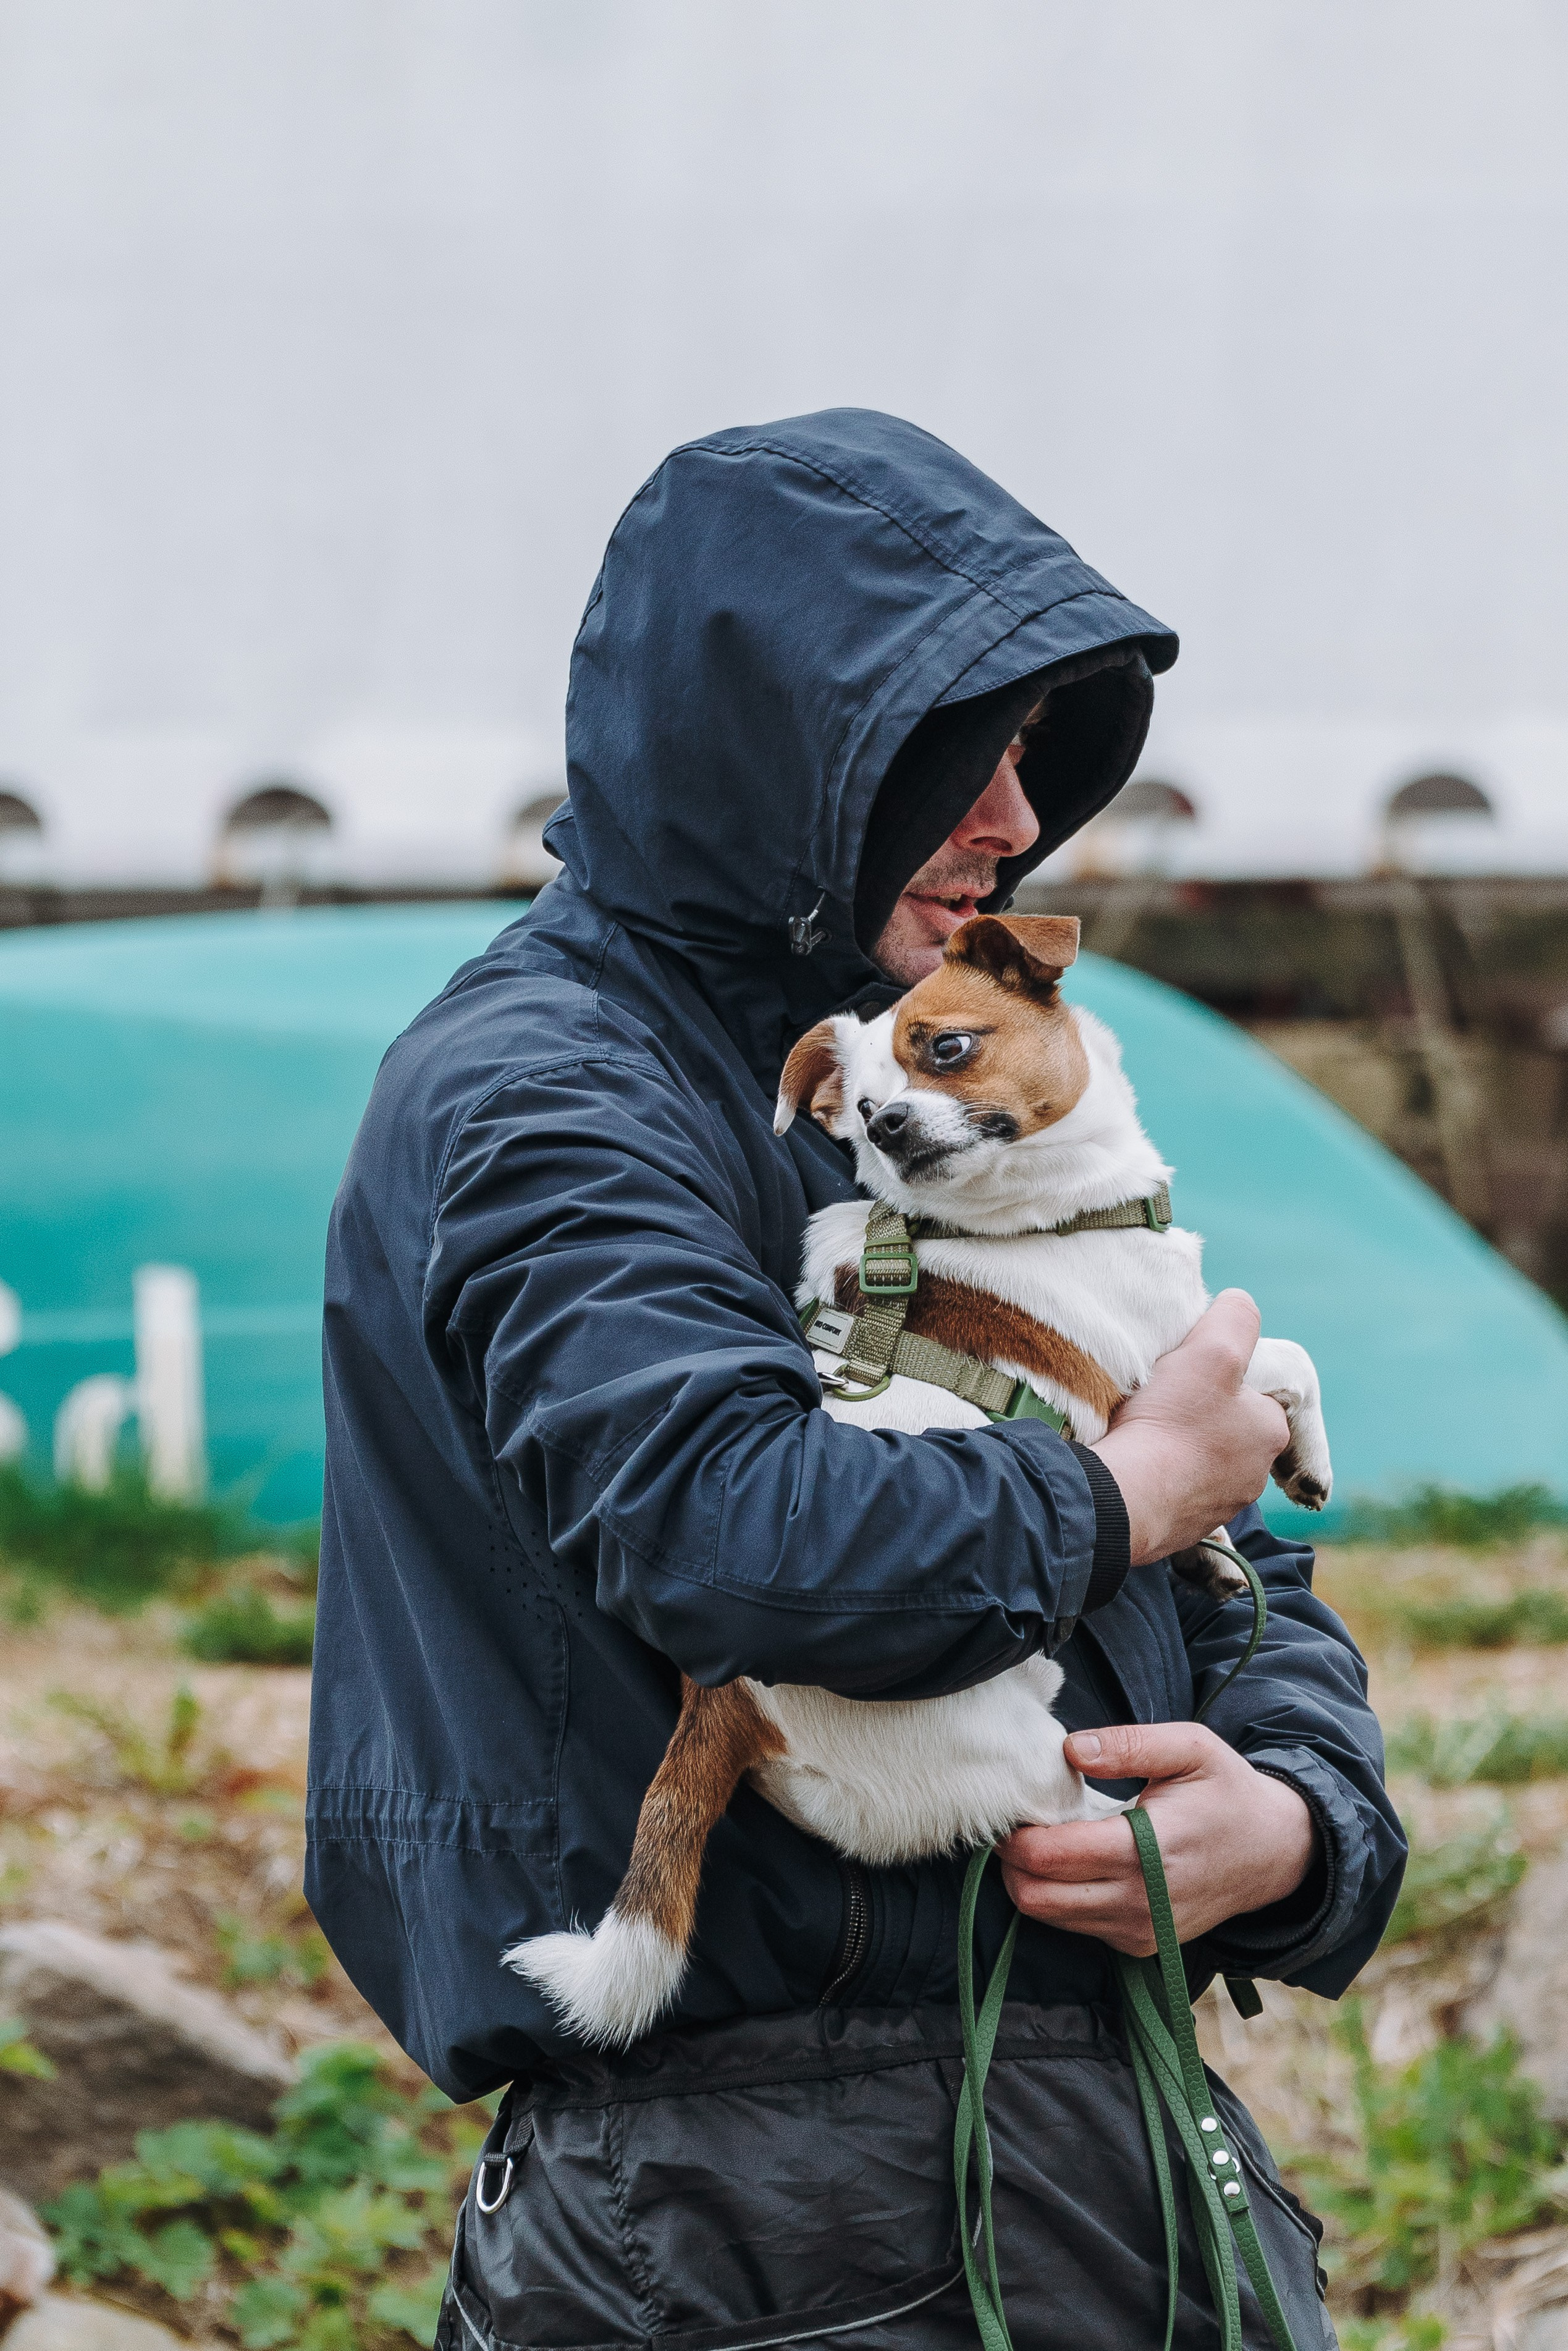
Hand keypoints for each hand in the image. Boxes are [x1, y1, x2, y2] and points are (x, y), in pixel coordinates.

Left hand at [997, 1722, 1316, 1955]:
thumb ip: (1128, 1744)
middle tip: (1017, 1824)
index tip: (1010, 1808)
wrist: (1274, 1852)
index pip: (1051, 1857)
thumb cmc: (1227, 1793)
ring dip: (1032, 1880)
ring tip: (1045, 1839)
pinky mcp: (1142, 1945)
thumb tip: (1071, 1748)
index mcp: (1148, 1851)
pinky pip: (1077, 1926)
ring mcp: (1141, 1931)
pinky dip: (1061, 1898)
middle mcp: (1140, 1902)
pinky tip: (1077, 1864)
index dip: (1016, 1834)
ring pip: (1049, 1916)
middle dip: (1012, 1861)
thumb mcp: (1190, 1747)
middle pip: (1036, 1896)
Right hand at [1090, 1290, 1288, 1565]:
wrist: (1123, 1497)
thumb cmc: (1172, 1421)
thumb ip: (1235, 1318)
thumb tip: (1241, 1305)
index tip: (1188, 1371)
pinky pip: (1175, 1493)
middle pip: (1226, 1427)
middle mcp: (1253, 1476)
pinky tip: (1136, 1464)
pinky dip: (1159, 1478)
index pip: (1254, 1391)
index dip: (1220, 1374)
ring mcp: (1218, 1506)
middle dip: (1198, 1412)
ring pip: (1201, 1462)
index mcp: (1270, 1432)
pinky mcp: (1183, 1528)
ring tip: (1143, 1431)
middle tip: (1161, 1398)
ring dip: (1178, 1447)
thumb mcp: (1212, 1349)